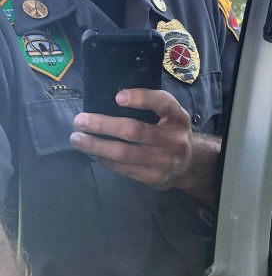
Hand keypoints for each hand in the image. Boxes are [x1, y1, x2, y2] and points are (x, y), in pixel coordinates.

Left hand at [69, 89, 194, 190]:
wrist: (189, 165)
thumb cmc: (170, 133)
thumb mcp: (170, 115)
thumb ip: (150, 106)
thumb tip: (110, 99)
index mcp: (177, 118)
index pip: (163, 103)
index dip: (141, 98)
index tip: (118, 98)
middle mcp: (174, 140)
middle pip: (134, 131)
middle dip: (103, 125)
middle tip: (80, 121)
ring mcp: (164, 161)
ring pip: (124, 153)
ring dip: (96, 146)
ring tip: (77, 139)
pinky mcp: (154, 178)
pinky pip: (124, 169)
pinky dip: (106, 160)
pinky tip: (94, 154)